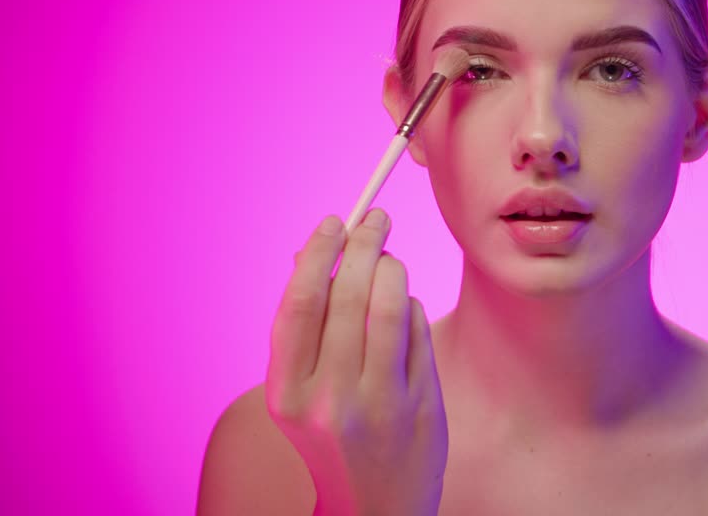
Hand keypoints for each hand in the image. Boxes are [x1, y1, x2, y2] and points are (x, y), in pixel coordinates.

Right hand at [266, 208, 448, 515]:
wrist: (371, 508)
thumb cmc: (333, 434)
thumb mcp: (302, 389)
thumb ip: (306, 326)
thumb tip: (312, 252)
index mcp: (287, 392)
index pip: (300, 303)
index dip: (319, 254)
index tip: (335, 221)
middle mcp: (328, 399)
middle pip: (348, 296)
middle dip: (365, 244)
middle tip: (377, 221)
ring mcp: (378, 405)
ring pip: (392, 306)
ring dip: (394, 269)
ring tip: (392, 259)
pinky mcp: (420, 406)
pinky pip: (419, 332)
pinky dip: (412, 307)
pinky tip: (406, 306)